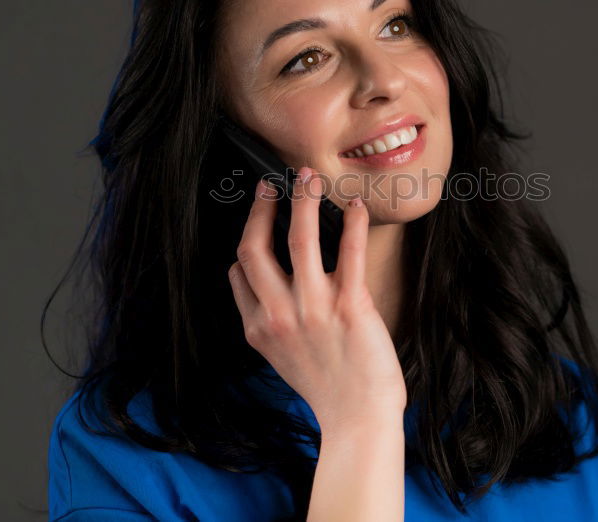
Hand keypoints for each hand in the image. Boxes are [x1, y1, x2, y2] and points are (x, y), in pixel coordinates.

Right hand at [228, 167, 406, 433]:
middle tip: (270, 184)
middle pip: (255, 248)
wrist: (358, 420)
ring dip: (301, 201)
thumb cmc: (328, 390)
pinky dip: (351, 223)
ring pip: (299, 239)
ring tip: (307, 177)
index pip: (239, 274)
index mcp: (258, 329)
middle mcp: (279, 315)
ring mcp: (313, 309)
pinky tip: (355, 206)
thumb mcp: (281, 359)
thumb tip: (269, 289)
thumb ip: (271, 323)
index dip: (246, 243)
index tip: (257, 222)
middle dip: (261, 208)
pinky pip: (349, 252)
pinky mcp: (350, 307)